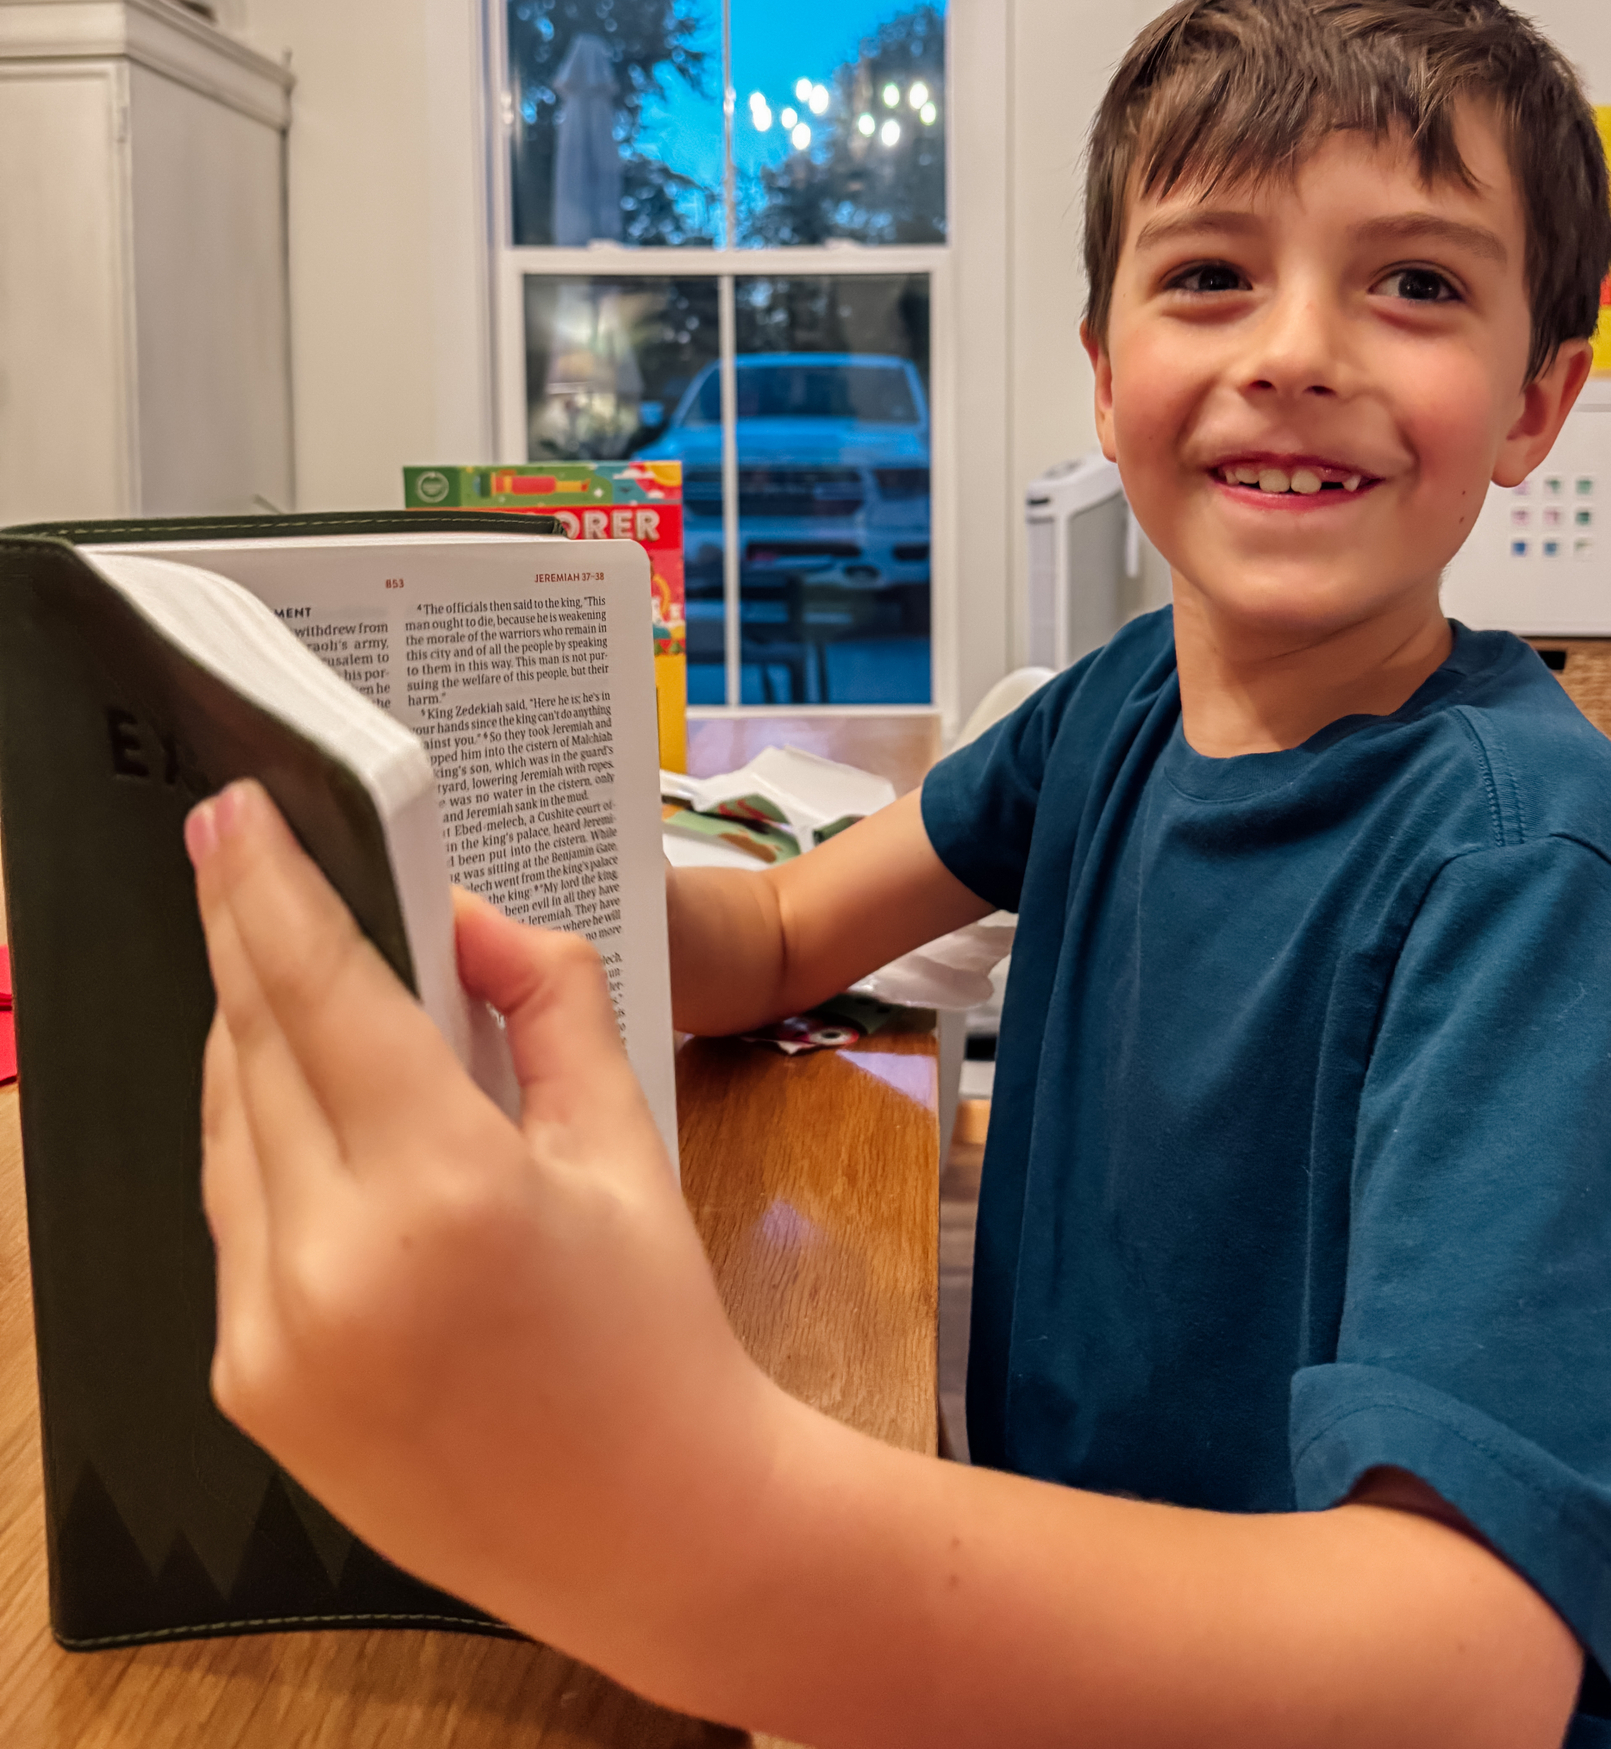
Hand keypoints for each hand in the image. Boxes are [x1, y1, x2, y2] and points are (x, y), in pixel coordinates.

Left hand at [191, 779, 788, 1691]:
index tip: (232, 811)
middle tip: (247, 857)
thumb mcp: (620, 1136)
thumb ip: (543, 996)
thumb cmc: (654, 1326)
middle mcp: (332, 1264)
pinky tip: (313, 1117)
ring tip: (297, 985)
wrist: (647, 1528)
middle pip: (254, 1047)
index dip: (265, 886)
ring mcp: (272, 1335)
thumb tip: (461, 916)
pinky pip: (233, 1218)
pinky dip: (262, 1145)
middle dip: (249, 943)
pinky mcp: (248, 1383)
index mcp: (443, 1188)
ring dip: (253, 1042)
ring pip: (227, 1129)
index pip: (320, 991)